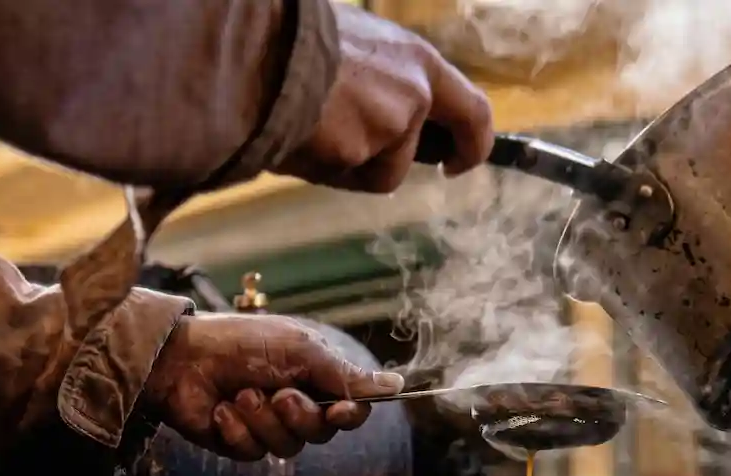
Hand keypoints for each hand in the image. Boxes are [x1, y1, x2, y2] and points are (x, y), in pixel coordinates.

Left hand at [142, 313, 404, 460]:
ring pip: (288, 447)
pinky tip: (220, 410)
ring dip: (263, 419)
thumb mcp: (299, 351)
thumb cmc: (242, 343)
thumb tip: (396, 384)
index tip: (343, 409)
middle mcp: (296, 406)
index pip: (351, 409)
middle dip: (300, 415)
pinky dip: (237, 429)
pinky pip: (254, 452)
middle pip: (322, 433)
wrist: (182, 357)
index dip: (351, 413)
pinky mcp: (240, 443)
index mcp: (315, 379)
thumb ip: (344, 374)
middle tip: (278, 393)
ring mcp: (268, 427)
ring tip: (240, 393)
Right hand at [274, 3, 493, 193]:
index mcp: (415, 60)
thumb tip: (371, 109)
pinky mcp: (364, 152)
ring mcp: (393, 124)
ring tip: (314, 138)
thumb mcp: (352, 48)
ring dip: (356, 165)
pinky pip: (350, 177)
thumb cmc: (294, 42)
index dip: (470, 136)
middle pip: (447, 139)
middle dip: (458, 155)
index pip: (467, 104)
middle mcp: (415, 91)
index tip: (456, 157)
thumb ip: (377, 79)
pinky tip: (302, 147)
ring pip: (384, 169)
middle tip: (448, 169)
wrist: (260, 53)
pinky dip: (329, 171)